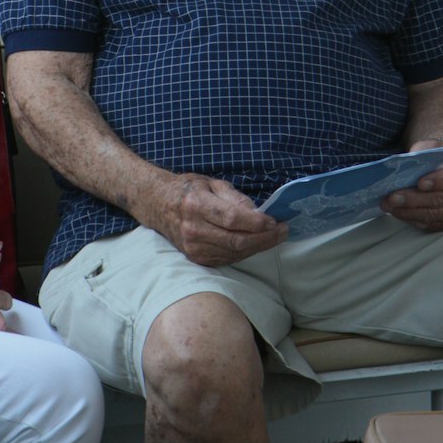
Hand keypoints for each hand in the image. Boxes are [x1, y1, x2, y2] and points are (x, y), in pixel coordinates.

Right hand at [154, 174, 287, 266]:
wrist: (159, 205)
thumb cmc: (189, 189)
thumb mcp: (212, 183)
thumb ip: (235, 198)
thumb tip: (258, 213)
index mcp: (196, 205)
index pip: (232, 218)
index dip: (256, 222)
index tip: (275, 220)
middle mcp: (193, 229)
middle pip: (236, 240)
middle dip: (264, 238)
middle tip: (283, 231)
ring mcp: (194, 248)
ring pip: (234, 253)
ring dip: (259, 246)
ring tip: (275, 237)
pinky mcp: (197, 259)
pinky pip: (228, 258)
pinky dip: (246, 252)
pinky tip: (257, 243)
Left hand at [380, 142, 442, 231]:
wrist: (440, 167)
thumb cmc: (433, 156)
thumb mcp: (429, 147)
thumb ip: (420, 154)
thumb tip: (402, 166)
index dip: (438, 181)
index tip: (420, 183)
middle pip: (439, 199)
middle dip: (413, 199)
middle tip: (393, 197)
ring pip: (432, 214)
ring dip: (408, 211)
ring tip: (389, 205)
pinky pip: (428, 224)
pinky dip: (411, 219)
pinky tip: (397, 212)